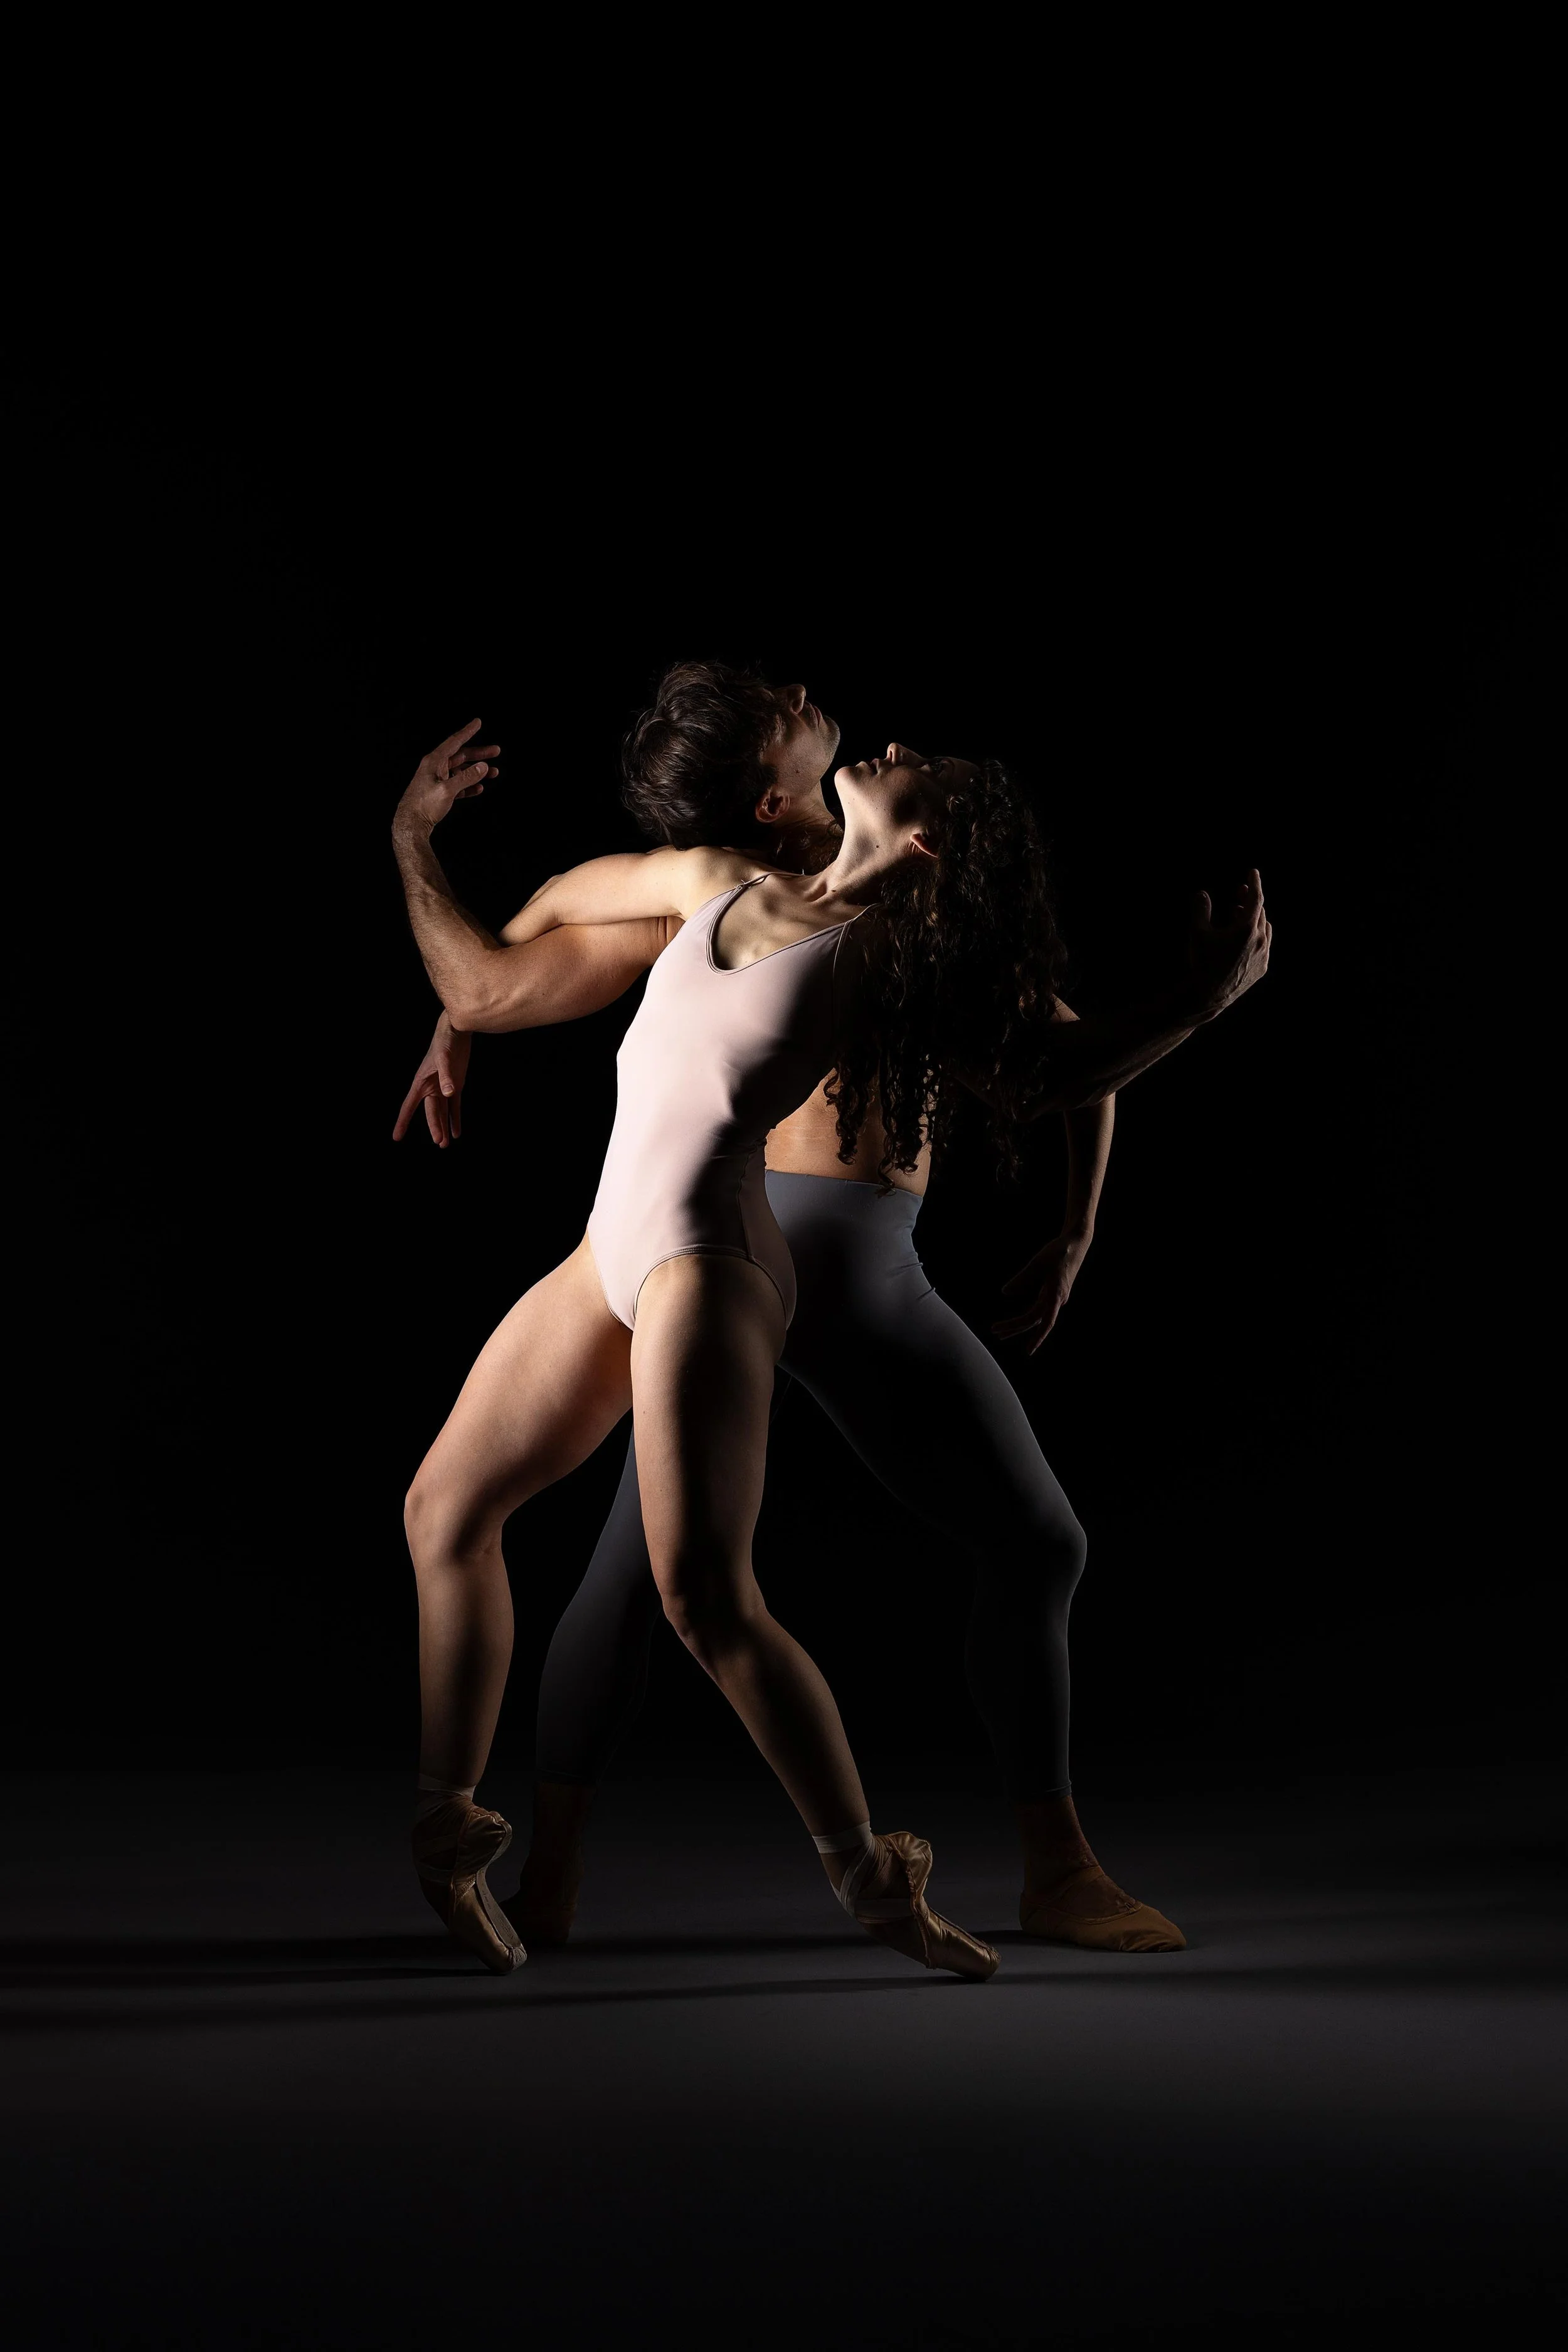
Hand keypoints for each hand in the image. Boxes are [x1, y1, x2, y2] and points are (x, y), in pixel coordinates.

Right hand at [392, 1014, 471, 1146]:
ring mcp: (443, 1087)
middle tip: (439, 1143)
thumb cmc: (445, 1041)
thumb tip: (449, 1093)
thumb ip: (446, 1075)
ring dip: (444, 1127)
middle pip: (431, 1112)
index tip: (397, 1137)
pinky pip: (455, 1106)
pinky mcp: (456, 1085)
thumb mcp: (444, 1057)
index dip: (403, 1121)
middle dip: (435, 1128)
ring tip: (445, 1144)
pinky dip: (455, 1119)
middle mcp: (430, 1087)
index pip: (409, 1106)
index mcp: (421, 1082)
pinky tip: (457, 1132)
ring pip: (442, 1112)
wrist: (456, 1030)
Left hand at [393, 718, 500, 836]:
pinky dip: (469, 785)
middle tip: (496, 751)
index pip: (454, 742)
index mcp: (434, 761)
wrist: (411, 823)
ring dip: (477, 772)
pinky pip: (457, 784)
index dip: (467, 731)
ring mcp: (437, 779)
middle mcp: (435, 767)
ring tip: (494, 773)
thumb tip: (483, 767)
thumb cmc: (424, 805)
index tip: (477, 722)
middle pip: (461, 756)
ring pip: (461, 771)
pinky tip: (479, 788)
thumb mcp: (447, 790)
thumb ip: (466, 778)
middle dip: (479, 753)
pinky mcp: (439, 792)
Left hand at [992, 1230, 1089, 1353]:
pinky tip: (1019, 1321)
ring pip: (1036, 1316)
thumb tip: (1005, 1292)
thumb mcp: (1037, 1263)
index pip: (1045, 1322)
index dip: (1037, 1338)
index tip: (1028, 1351)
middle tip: (996, 1332)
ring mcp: (1056, 1297)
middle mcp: (1058, 1299)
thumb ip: (1022, 1278)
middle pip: (1035, 1320)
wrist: (1077, 1242)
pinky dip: (1027, 1316)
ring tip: (1002, 1331)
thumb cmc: (1059, 1251)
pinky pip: (1040, 1310)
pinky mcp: (1054, 1293)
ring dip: (1019, 1324)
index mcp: (1056, 1294)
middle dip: (1015, 1327)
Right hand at [1184, 867, 1271, 1020]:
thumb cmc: (1202, 963)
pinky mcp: (1262, 969)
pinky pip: (1265, 945)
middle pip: (1260, 912)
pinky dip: (1257, 935)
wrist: (1207, 997)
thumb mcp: (1197, 933)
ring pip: (1265, 928)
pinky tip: (1245, 937)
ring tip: (1239, 913)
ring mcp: (1263, 956)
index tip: (1253, 872)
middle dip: (1250, 899)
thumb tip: (1201, 893)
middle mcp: (1260, 941)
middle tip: (1240, 891)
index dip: (1254, 883)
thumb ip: (1200, 910)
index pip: (1256, 899)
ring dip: (1254, 918)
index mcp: (1247, 929)